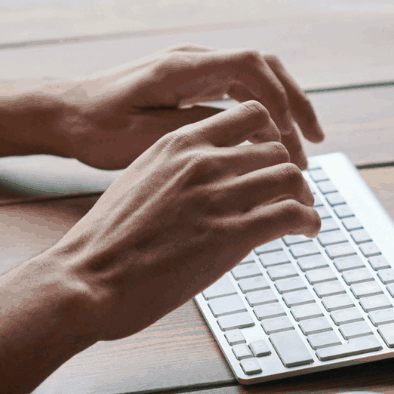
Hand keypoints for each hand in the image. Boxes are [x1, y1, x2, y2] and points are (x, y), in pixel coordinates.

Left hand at [38, 45, 323, 170]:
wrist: (62, 113)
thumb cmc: (93, 128)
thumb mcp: (142, 138)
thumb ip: (196, 132)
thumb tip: (247, 138)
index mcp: (181, 68)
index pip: (249, 65)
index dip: (280, 98)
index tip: (292, 137)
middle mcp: (191, 60)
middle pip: (262, 66)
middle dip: (294, 101)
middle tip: (315, 142)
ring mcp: (192, 69)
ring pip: (254, 77)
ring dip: (282, 107)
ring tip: (302, 148)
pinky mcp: (189, 83)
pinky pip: (238, 89)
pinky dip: (261, 112)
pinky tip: (270, 143)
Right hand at [42, 100, 321, 341]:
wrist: (85, 278)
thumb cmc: (106, 241)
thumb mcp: (139, 181)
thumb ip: (176, 171)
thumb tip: (204, 179)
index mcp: (178, 143)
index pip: (249, 115)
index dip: (270, 136)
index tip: (274, 157)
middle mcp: (201, 160)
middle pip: (275, 147)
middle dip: (290, 170)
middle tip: (294, 192)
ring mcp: (217, 196)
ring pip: (290, 176)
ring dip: (305, 196)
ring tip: (304, 212)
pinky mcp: (231, 235)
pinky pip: (292, 214)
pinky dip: (308, 221)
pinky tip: (307, 231)